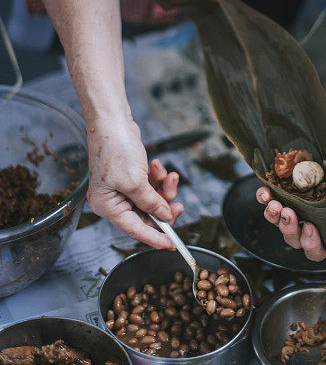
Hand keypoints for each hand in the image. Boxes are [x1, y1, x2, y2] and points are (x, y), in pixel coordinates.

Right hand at [86, 117, 183, 247]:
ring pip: (150, 200)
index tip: (170, 244)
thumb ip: (151, 203)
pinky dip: (157, 178)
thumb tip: (164, 217)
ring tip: (168, 175)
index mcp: (107, 206)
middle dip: (163, 207)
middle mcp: (112, 200)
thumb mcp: (135, 181)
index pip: (134, 229)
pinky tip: (158, 166)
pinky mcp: (130, 177)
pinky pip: (149, 186)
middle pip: (145, 215)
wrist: (112, 120)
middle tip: (179, 204)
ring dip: (163, 189)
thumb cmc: (114, 147)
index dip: (154, 237)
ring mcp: (121, 188)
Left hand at [256, 148, 325, 261]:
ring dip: (273, 216)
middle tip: (290, 212)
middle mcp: (308, 221)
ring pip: (278, 221)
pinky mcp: (284, 191)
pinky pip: (269, 200)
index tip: (310, 227)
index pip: (316, 250)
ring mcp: (294, 207)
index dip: (311, 245)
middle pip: (293, 238)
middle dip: (289, 228)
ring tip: (275, 203)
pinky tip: (265, 191)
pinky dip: (264, 198)